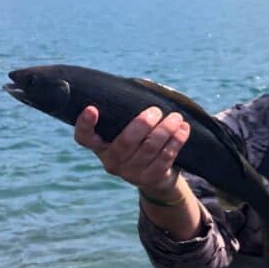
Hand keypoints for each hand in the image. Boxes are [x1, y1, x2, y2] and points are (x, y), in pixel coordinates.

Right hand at [74, 105, 190, 195]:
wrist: (157, 177)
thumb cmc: (141, 141)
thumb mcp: (130, 128)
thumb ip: (130, 110)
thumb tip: (145, 88)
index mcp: (100, 146)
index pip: (84, 138)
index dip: (85, 124)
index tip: (92, 108)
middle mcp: (112, 161)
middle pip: (126, 142)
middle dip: (143, 124)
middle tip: (156, 111)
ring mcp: (131, 173)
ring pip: (149, 148)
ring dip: (165, 130)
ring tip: (176, 117)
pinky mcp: (150, 179)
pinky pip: (165, 157)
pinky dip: (176, 141)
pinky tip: (184, 130)